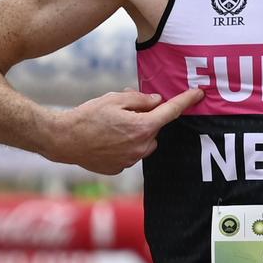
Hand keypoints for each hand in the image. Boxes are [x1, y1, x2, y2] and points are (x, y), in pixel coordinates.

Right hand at [51, 88, 203, 173]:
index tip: (198, 94)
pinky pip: (129, 154)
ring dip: (135, 133)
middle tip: (124, 110)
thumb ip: (140, 99)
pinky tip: (104, 140)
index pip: (171, 112)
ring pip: (143, 143)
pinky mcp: (119, 168)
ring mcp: (130, 161)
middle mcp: (141, 148)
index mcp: (143, 127)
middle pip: (154, 129)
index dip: (186, 100)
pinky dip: (122, 145)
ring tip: (110, 126)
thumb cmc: (88, 116)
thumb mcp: (115, 99)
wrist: (63, 140)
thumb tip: (156, 102)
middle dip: (145, 119)